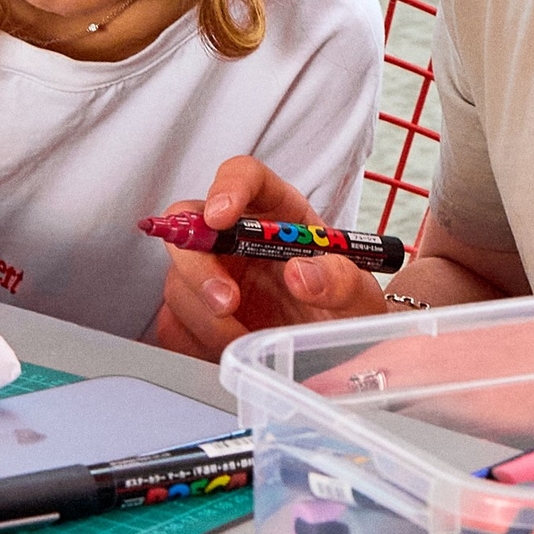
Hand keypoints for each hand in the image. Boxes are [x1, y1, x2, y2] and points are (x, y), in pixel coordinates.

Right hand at [148, 155, 389, 360]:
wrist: (333, 357)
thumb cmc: (343, 314)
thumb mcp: (358, 298)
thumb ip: (340, 281)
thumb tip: (301, 273)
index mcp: (278, 214)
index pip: (244, 176)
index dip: (228, 187)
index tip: (221, 215)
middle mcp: (238, 237)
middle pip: (189, 223)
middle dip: (199, 266)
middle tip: (228, 303)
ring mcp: (212, 274)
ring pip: (178, 280)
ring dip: (206, 318)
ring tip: (246, 339)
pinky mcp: (196, 313)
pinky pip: (174, 323)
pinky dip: (197, 342)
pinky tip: (231, 350)